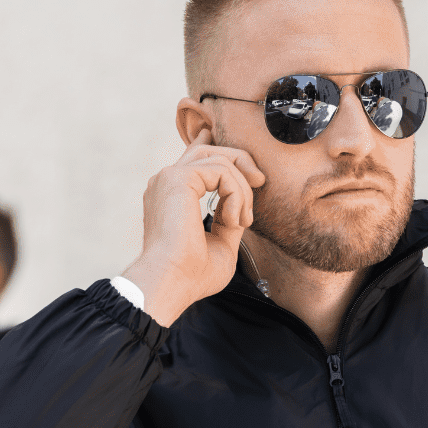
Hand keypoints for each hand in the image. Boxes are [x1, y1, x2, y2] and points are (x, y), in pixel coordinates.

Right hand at [121, 128, 263, 325]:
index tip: (242, 162)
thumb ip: (229, 220)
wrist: (172, 282)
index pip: (193, 160)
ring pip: (220, 160)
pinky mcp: (178, 178)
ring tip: (243, 220)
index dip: (212, 145)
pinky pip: (222, 171)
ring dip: (242, 190)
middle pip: (209, 151)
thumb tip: (242, 208)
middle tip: (260, 182)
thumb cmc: (191, 274)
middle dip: (241, 163)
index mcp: (171, 196)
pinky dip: (236, 194)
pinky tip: (234, 220)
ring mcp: (170, 177)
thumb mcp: (221, 244)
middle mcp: (167, 182)